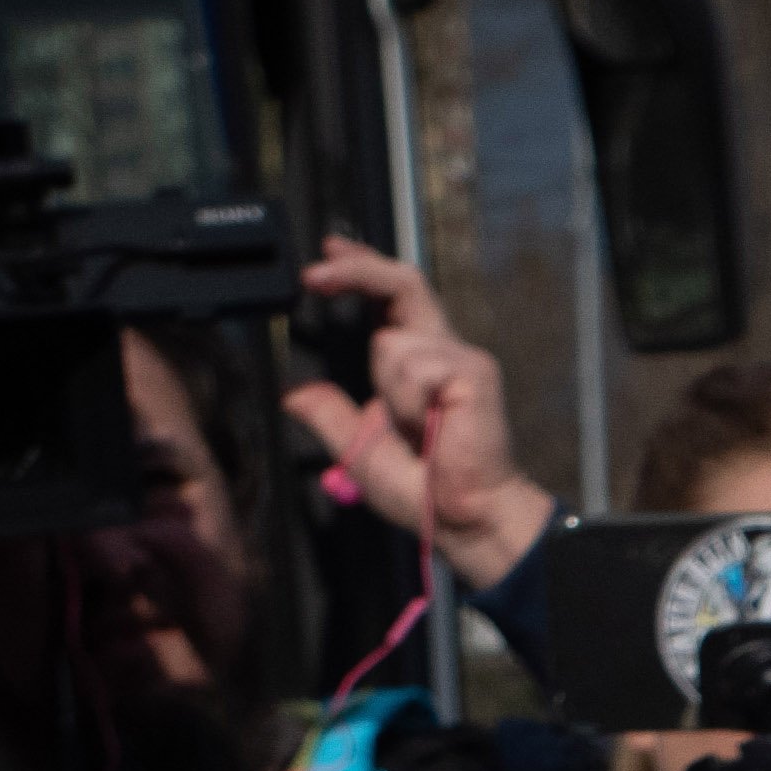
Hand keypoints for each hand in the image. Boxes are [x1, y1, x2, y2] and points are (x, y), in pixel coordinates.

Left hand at [288, 238, 554, 591]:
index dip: (361, 268)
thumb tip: (296, 396)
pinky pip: (415, 366)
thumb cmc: (424, 490)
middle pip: (403, 282)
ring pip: (392, 340)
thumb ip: (330, 416)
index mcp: (418, 362)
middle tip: (315, 275)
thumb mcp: (359, 448)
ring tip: (415, 429)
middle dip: (357, 269)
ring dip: (387, 389)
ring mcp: (461, 358)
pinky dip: (408, 402)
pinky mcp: (474, 373)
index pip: (392, 297)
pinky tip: (430, 428)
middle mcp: (442, 350)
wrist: (464, 518)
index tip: (327, 253)